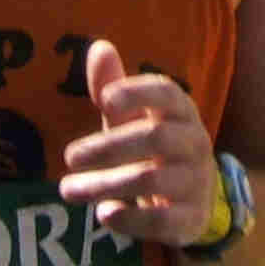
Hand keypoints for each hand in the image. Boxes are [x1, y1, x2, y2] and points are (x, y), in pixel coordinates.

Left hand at [60, 39, 219, 247]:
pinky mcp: (190, 218)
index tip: (105, 100)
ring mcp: (195, 181)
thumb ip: (115, 87)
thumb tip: (99, 46)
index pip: (168, 94)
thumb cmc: (155, 152)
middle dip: (108, 146)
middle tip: (70, 157)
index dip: (138, 93)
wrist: (196, 202)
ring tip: (69, 190)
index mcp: (181, 113)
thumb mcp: (135, 120)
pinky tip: (104, 214)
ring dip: (105, 184)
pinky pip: (161, 219)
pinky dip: (130, 217)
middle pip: (154, 138)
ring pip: (151, 179)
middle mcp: (194, 142)